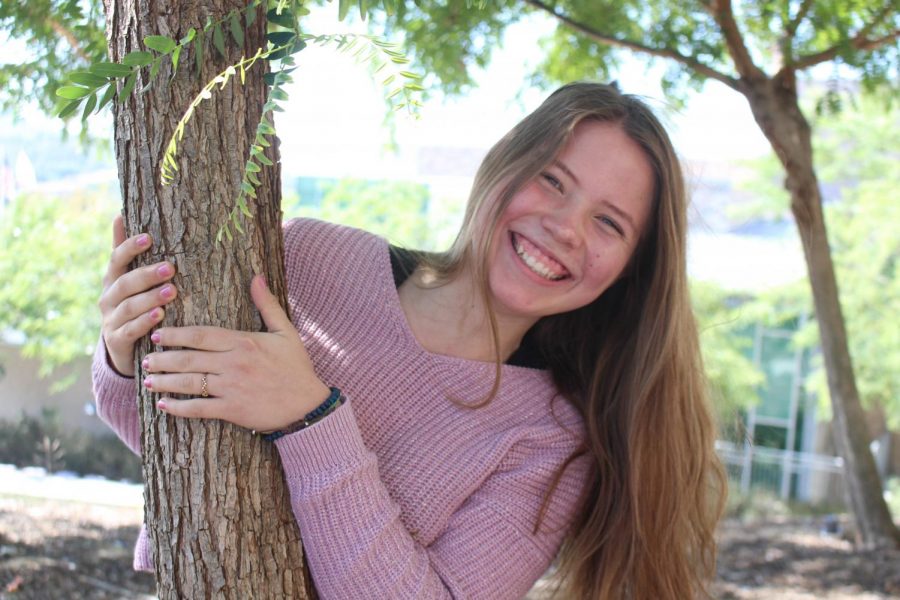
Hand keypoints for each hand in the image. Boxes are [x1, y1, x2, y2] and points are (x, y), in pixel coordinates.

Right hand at [99, 215, 176, 375]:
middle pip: (125, 283)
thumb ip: (124, 251)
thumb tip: (119, 214)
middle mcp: (108, 298)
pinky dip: (144, 322)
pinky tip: (159, 315)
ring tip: (172, 291)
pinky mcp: (117, 340)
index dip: (129, 247)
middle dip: (146, 275)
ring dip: (150, 298)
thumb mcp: (126, 279)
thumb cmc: (130, 305)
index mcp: (112, 280)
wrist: (122, 347)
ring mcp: (111, 320)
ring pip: (129, 307)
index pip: (116, 259)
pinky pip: (130, 330)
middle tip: (170, 268)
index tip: (149, 237)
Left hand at [142, 275, 330, 432]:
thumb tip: (257, 277)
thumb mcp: (287, 332)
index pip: (201, 335)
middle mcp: (234, 363)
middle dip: (163, 359)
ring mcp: (232, 388)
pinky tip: (162, 405)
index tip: (158, 334)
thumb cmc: (297, 367)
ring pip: (189, 383)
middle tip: (145, 359)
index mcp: (244, 342)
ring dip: (164, 382)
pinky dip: (177, 407)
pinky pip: (198, 408)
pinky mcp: (232, 410)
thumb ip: (268, 305)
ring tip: (147, 379)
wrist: (308, 405)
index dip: (175, 334)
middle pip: (188, 359)